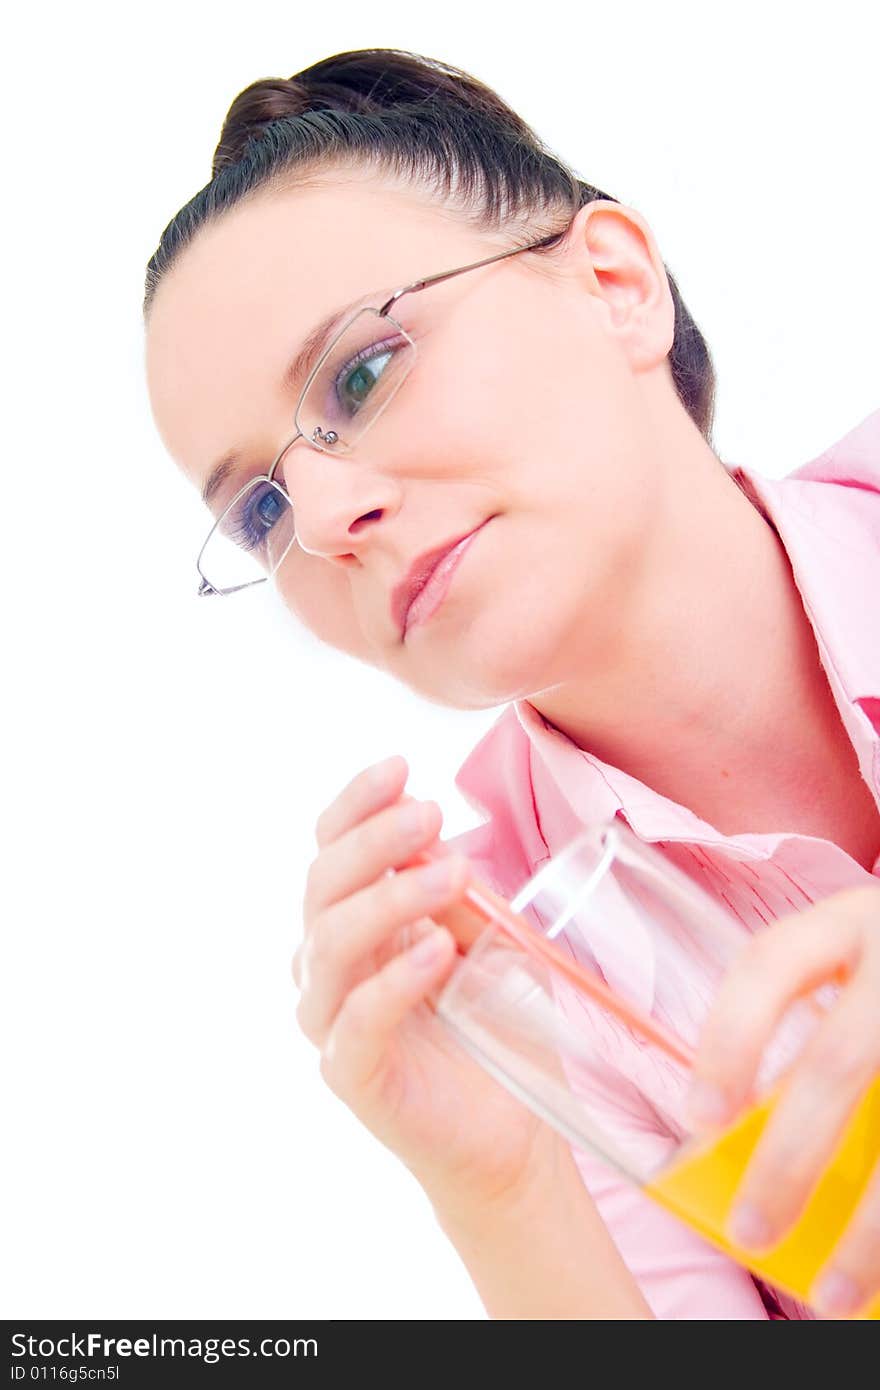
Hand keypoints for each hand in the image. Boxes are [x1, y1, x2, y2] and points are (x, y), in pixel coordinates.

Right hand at [292, 753, 561, 1217]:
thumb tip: (442, 835)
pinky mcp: (352, 1076)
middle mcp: (327, 966)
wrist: (506, 1133)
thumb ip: (453, 893)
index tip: (400, 766)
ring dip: (389, 899)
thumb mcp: (480, 938)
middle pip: (323, 888)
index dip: (355, 805)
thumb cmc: (488, 1026)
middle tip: (431, 812)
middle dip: (373, 841)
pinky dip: (393, 982)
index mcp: (349, 922)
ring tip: (451, 873)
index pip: (330, 850)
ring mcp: (332, 1023)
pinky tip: (436, 952)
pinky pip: (357, 1023)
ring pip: (330, 946)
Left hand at [685, 884, 879, 1317]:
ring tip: (830, 1296)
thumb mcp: (857, 965)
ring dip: (869, 1231)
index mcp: (849, 920)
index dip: (727, 1040)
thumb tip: (731, 1138)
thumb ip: (812, 1020)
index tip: (700, 1119)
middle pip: (839, 1063)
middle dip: (790, 1159)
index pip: (768, 965)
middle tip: (751, 1231)